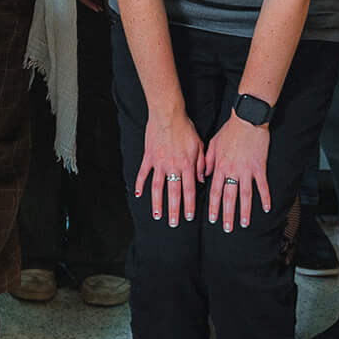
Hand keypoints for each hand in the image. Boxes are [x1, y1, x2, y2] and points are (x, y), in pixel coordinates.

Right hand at [134, 107, 203, 224]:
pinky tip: (137, 195)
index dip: (189, 205)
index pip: (189, 190)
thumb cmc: (185, 128)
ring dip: (157, 203)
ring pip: (157, 187)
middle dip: (174, 210)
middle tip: (173, 224)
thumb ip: (200, 164)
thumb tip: (201, 180)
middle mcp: (173, 166)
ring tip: (157, 215)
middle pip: (174, 193)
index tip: (189, 217)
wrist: (168, 114)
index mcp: (187, 165)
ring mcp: (159, 163)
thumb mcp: (199, 145)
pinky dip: (139, 184)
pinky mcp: (148, 157)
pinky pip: (143, 173)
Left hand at [201, 116, 270, 229]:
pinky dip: (265, 197)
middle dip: (227, 214)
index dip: (213, 207)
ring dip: (244, 211)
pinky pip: (262, 185)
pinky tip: (266, 208)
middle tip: (227, 229)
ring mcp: (247, 170)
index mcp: (220, 167)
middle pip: (229, 197)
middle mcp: (232, 171)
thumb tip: (204, 175)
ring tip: (244, 224)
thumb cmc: (229, 131)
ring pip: (245, 195)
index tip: (212, 219)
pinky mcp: (259, 167)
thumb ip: (208, 161)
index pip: (215, 191)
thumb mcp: (213, 144)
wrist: (247, 120)